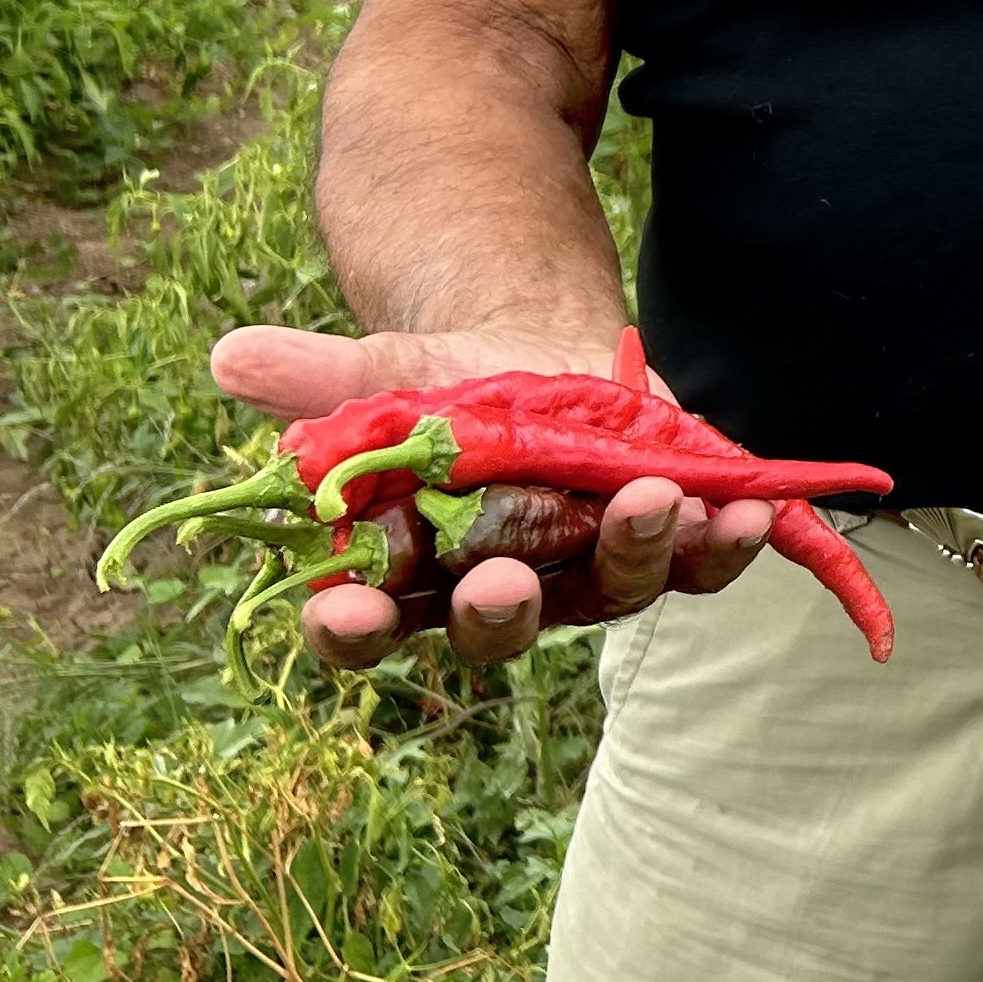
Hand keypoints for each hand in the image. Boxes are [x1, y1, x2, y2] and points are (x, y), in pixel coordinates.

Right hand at [209, 320, 774, 670]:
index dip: (351, 627)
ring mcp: (584, 573)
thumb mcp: (388, 374)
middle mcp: (496, 593)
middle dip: (500, 610)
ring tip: (655, 506)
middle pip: (493, 626)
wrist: (544, 353)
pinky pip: (697, 561)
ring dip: (633, 555)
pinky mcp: (661, 544)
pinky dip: (724, 543)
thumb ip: (321, 378)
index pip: (362, 626)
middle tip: (503, 585)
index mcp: (406, 575)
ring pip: (607, 591)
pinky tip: (750, 514)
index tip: (342, 612)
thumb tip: (232, 356)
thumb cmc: (446, 385)